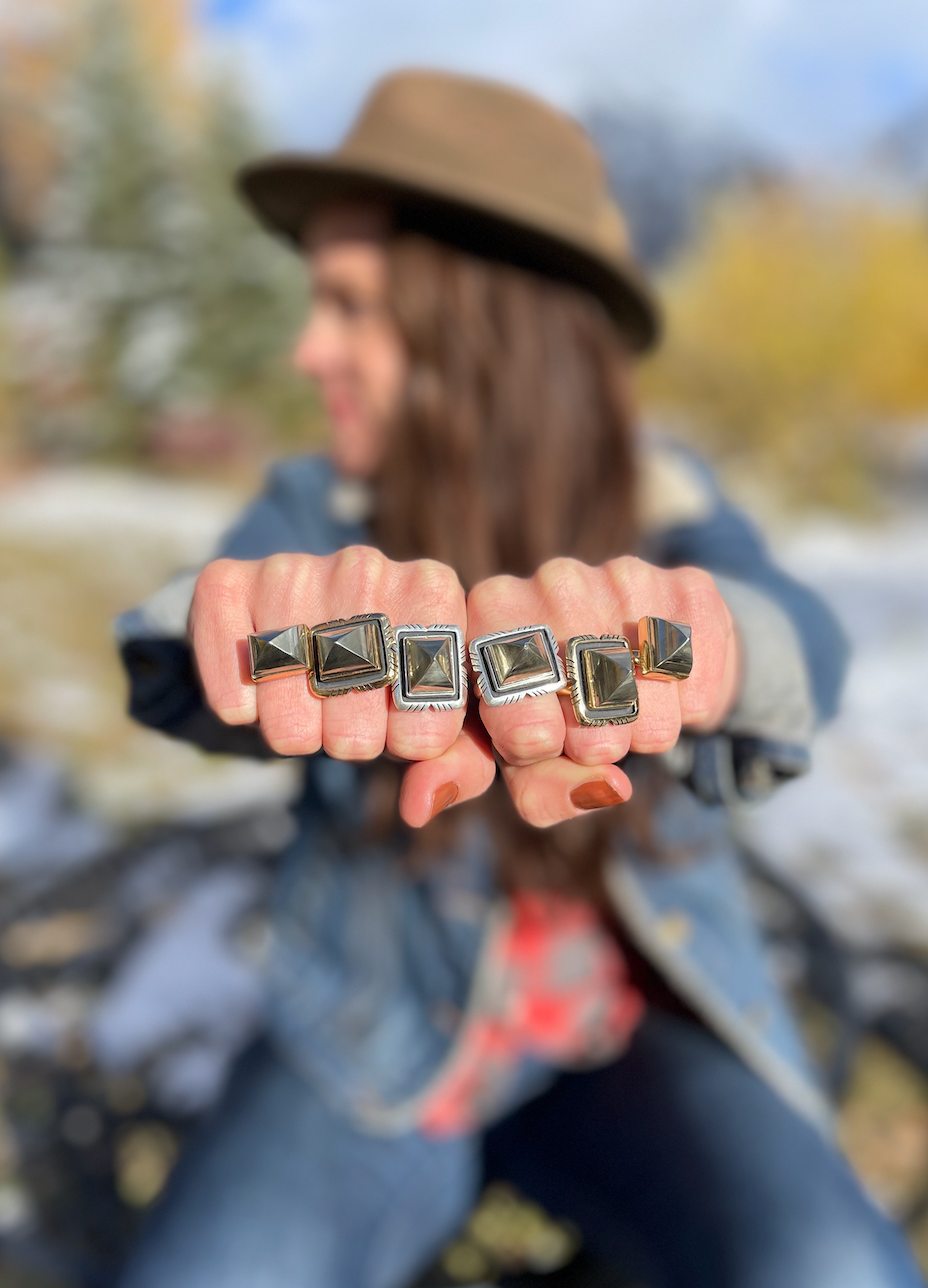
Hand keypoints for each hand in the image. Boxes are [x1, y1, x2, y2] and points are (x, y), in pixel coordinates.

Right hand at [188, 546, 469, 766]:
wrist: (307, 630)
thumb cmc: (390, 684)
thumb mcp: (442, 723)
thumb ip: (462, 766)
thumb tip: (419, 807)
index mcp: (432, 589)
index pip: (428, 713)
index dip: (409, 741)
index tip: (401, 724)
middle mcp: (367, 566)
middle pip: (357, 711)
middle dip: (352, 740)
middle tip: (349, 720)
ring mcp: (295, 568)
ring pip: (289, 701)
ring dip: (294, 729)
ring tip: (308, 711)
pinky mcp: (228, 578)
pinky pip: (232, 673)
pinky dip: (238, 706)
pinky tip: (256, 696)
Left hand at [453, 556, 739, 825]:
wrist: (650, 680)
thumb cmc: (557, 720)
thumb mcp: (503, 753)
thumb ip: (462, 777)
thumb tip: (419, 807)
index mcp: (483, 615)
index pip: (501, 682)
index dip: (529, 733)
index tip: (541, 742)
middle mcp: (545, 580)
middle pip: (577, 685)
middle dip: (591, 736)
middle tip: (594, 740)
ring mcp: (618, 574)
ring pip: (640, 678)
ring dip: (645, 723)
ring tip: (635, 726)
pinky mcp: (685, 584)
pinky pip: (695, 665)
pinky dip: (691, 702)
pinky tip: (678, 699)